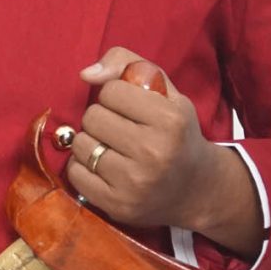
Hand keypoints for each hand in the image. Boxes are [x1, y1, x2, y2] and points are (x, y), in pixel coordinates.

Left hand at [69, 48, 261, 256]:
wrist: (196, 189)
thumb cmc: (177, 133)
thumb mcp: (166, 91)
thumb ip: (127, 64)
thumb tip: (85, 74)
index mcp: (170, 120)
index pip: (111, 91)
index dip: (116, 95)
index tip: (130, 108)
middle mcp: (153, 152)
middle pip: (92, 117)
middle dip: (101, 118)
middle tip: (119, 129)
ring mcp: (134, 182)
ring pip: (80, 145)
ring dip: (91, 142)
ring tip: (111, 147)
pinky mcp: (117, 205)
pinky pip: (75, 173)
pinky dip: (82, 166)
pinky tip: (103, 166)